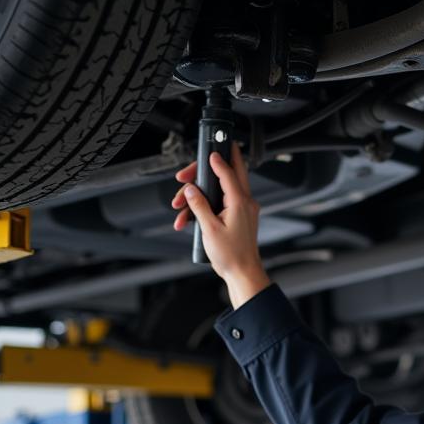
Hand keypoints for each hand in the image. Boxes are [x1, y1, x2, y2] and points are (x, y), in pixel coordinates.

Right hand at [172, 142, 269, 306]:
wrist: (243, 273)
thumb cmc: (232, 256)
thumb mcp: (209, 229)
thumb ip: (199, 205)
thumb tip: (191, 190)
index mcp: (240, 202)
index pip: (229, 172)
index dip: (217, 160)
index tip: (209, 150)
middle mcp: (244, 202)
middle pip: (227, 175)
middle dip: (203, 173)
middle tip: (184, 177)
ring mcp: (242, 209)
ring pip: (218, 191)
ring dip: (196, 197)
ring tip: (179, 209)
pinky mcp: (237, 217)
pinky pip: (218, 204)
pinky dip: (202, 209)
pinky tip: (186, 220)